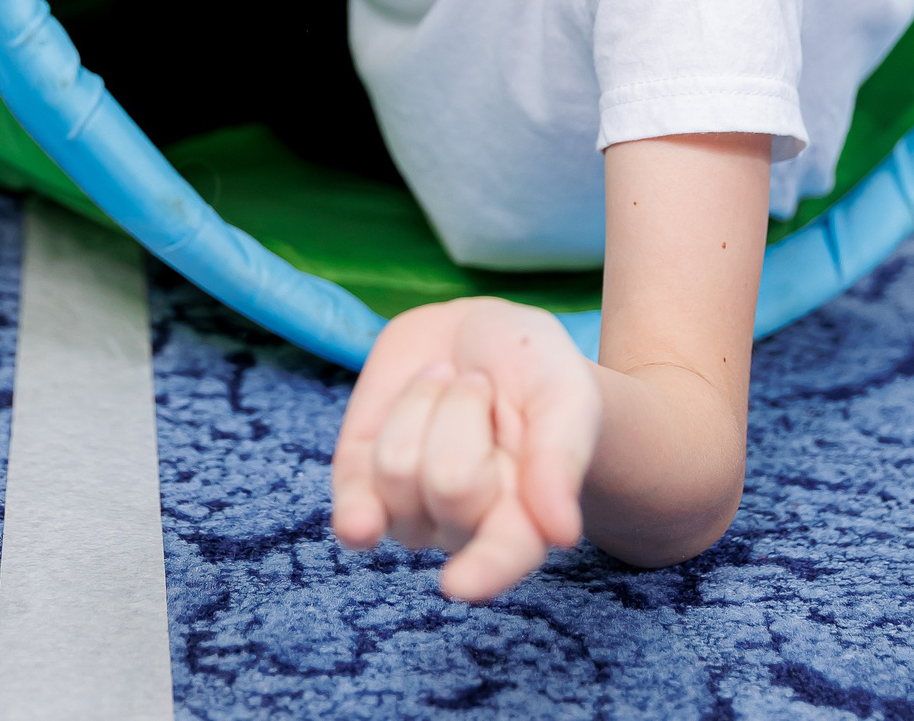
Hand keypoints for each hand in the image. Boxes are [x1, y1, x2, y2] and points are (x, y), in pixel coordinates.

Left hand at [331, 298, 601, 601]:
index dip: (483, 572)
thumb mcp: (565, 394)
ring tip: (448, 388)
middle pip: (449, 482)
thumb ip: (560, 458)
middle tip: (481, 386)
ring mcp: (410, 514)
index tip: (459, 585)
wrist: (475, 329)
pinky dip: (361, 464)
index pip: (503, 557)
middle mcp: (466, 528)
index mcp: (527, 515)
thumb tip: (560, 533)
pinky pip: (349, 489)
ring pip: (397, 467)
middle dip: (465, 407)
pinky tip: (391, 427)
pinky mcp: (358, 488)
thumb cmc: (533, 369)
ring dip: (423, 401)